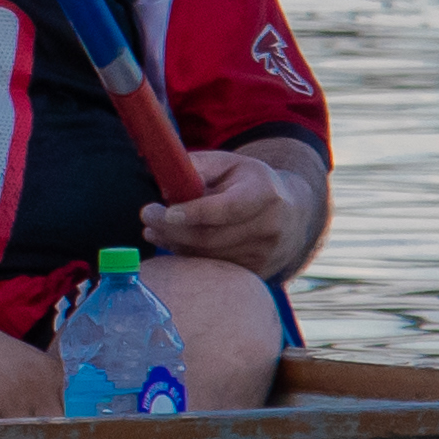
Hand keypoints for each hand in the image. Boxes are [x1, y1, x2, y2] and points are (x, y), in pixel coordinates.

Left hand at [141, 147, 307, 270]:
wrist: (291, 215)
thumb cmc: (250, 184)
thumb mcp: (230, 164)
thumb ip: (199, 166)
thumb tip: (166, 177)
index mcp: (264, 194)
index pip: (228, 208)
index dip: (194, 212)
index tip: (166, 211)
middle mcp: (268, 228)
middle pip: (211, 237)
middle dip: (172, 229)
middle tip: (147, 216)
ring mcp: (263, 255)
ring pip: (208, 256)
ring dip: (174, 244)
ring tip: (153, 229)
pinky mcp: (256, 273)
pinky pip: (214, 268)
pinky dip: (188, 257)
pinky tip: (174, 243)